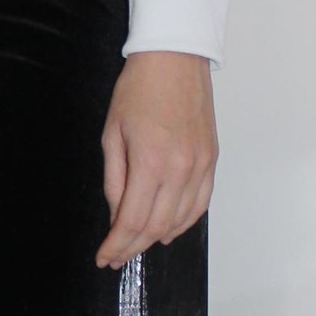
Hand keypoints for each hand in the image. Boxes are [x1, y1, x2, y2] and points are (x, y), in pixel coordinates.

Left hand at [97, 52, 216, 268]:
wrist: (175, 58)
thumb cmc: (138, 89)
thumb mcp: (112, 133)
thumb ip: (115, 179)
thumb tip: (117, 214)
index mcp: (150, 162)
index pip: (132, 220)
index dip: (117, 245)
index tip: (104, 257)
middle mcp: (180, 169)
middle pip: (156, 227)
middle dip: (132, 247)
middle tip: (116, 257)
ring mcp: (200, 166)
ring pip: (180, 221)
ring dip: (156, 239)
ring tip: (136, 246)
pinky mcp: (211, 160)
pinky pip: (200, 204)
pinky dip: (184, 223)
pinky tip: (167, 229)